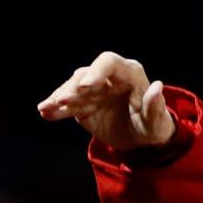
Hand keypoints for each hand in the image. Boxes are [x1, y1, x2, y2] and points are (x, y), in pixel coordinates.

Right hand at [37, 52, 175, 151]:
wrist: (142, 139)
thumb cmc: (154, 127)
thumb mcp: (158, 123)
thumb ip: (156, 106)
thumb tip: (158, 87)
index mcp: (129, 74)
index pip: (109, 63)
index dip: (96, 71)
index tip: (86, 86)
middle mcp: (108, 77)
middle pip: (84, 75)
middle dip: (72, 88)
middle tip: (62, 100)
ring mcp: (92, 89)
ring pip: (71, 88)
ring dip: (58, 98)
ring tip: (45, 108)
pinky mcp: (82, 102)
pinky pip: (66, 104)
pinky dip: (56, 108)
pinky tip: (45, 112)